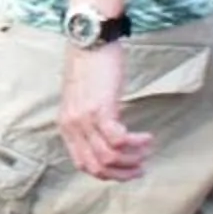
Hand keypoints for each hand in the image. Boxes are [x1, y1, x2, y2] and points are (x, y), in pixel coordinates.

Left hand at [58, 42, 152, 181]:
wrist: (89, 39)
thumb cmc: (90, 65)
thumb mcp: (83, 98)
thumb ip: (89, 119)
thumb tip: (109, 137)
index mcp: (66, 125)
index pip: (82, 164)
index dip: (106, 174)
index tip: (125, 171)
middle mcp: (72, 125)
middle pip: (96, 166)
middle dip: (121, 173)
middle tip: (140, 168)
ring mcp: (84, 118)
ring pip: (108, 157)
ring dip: (132, 159)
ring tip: (146, 151)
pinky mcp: (100, 108)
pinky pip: (118, 140)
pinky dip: (136, 143)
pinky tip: (147, 138)